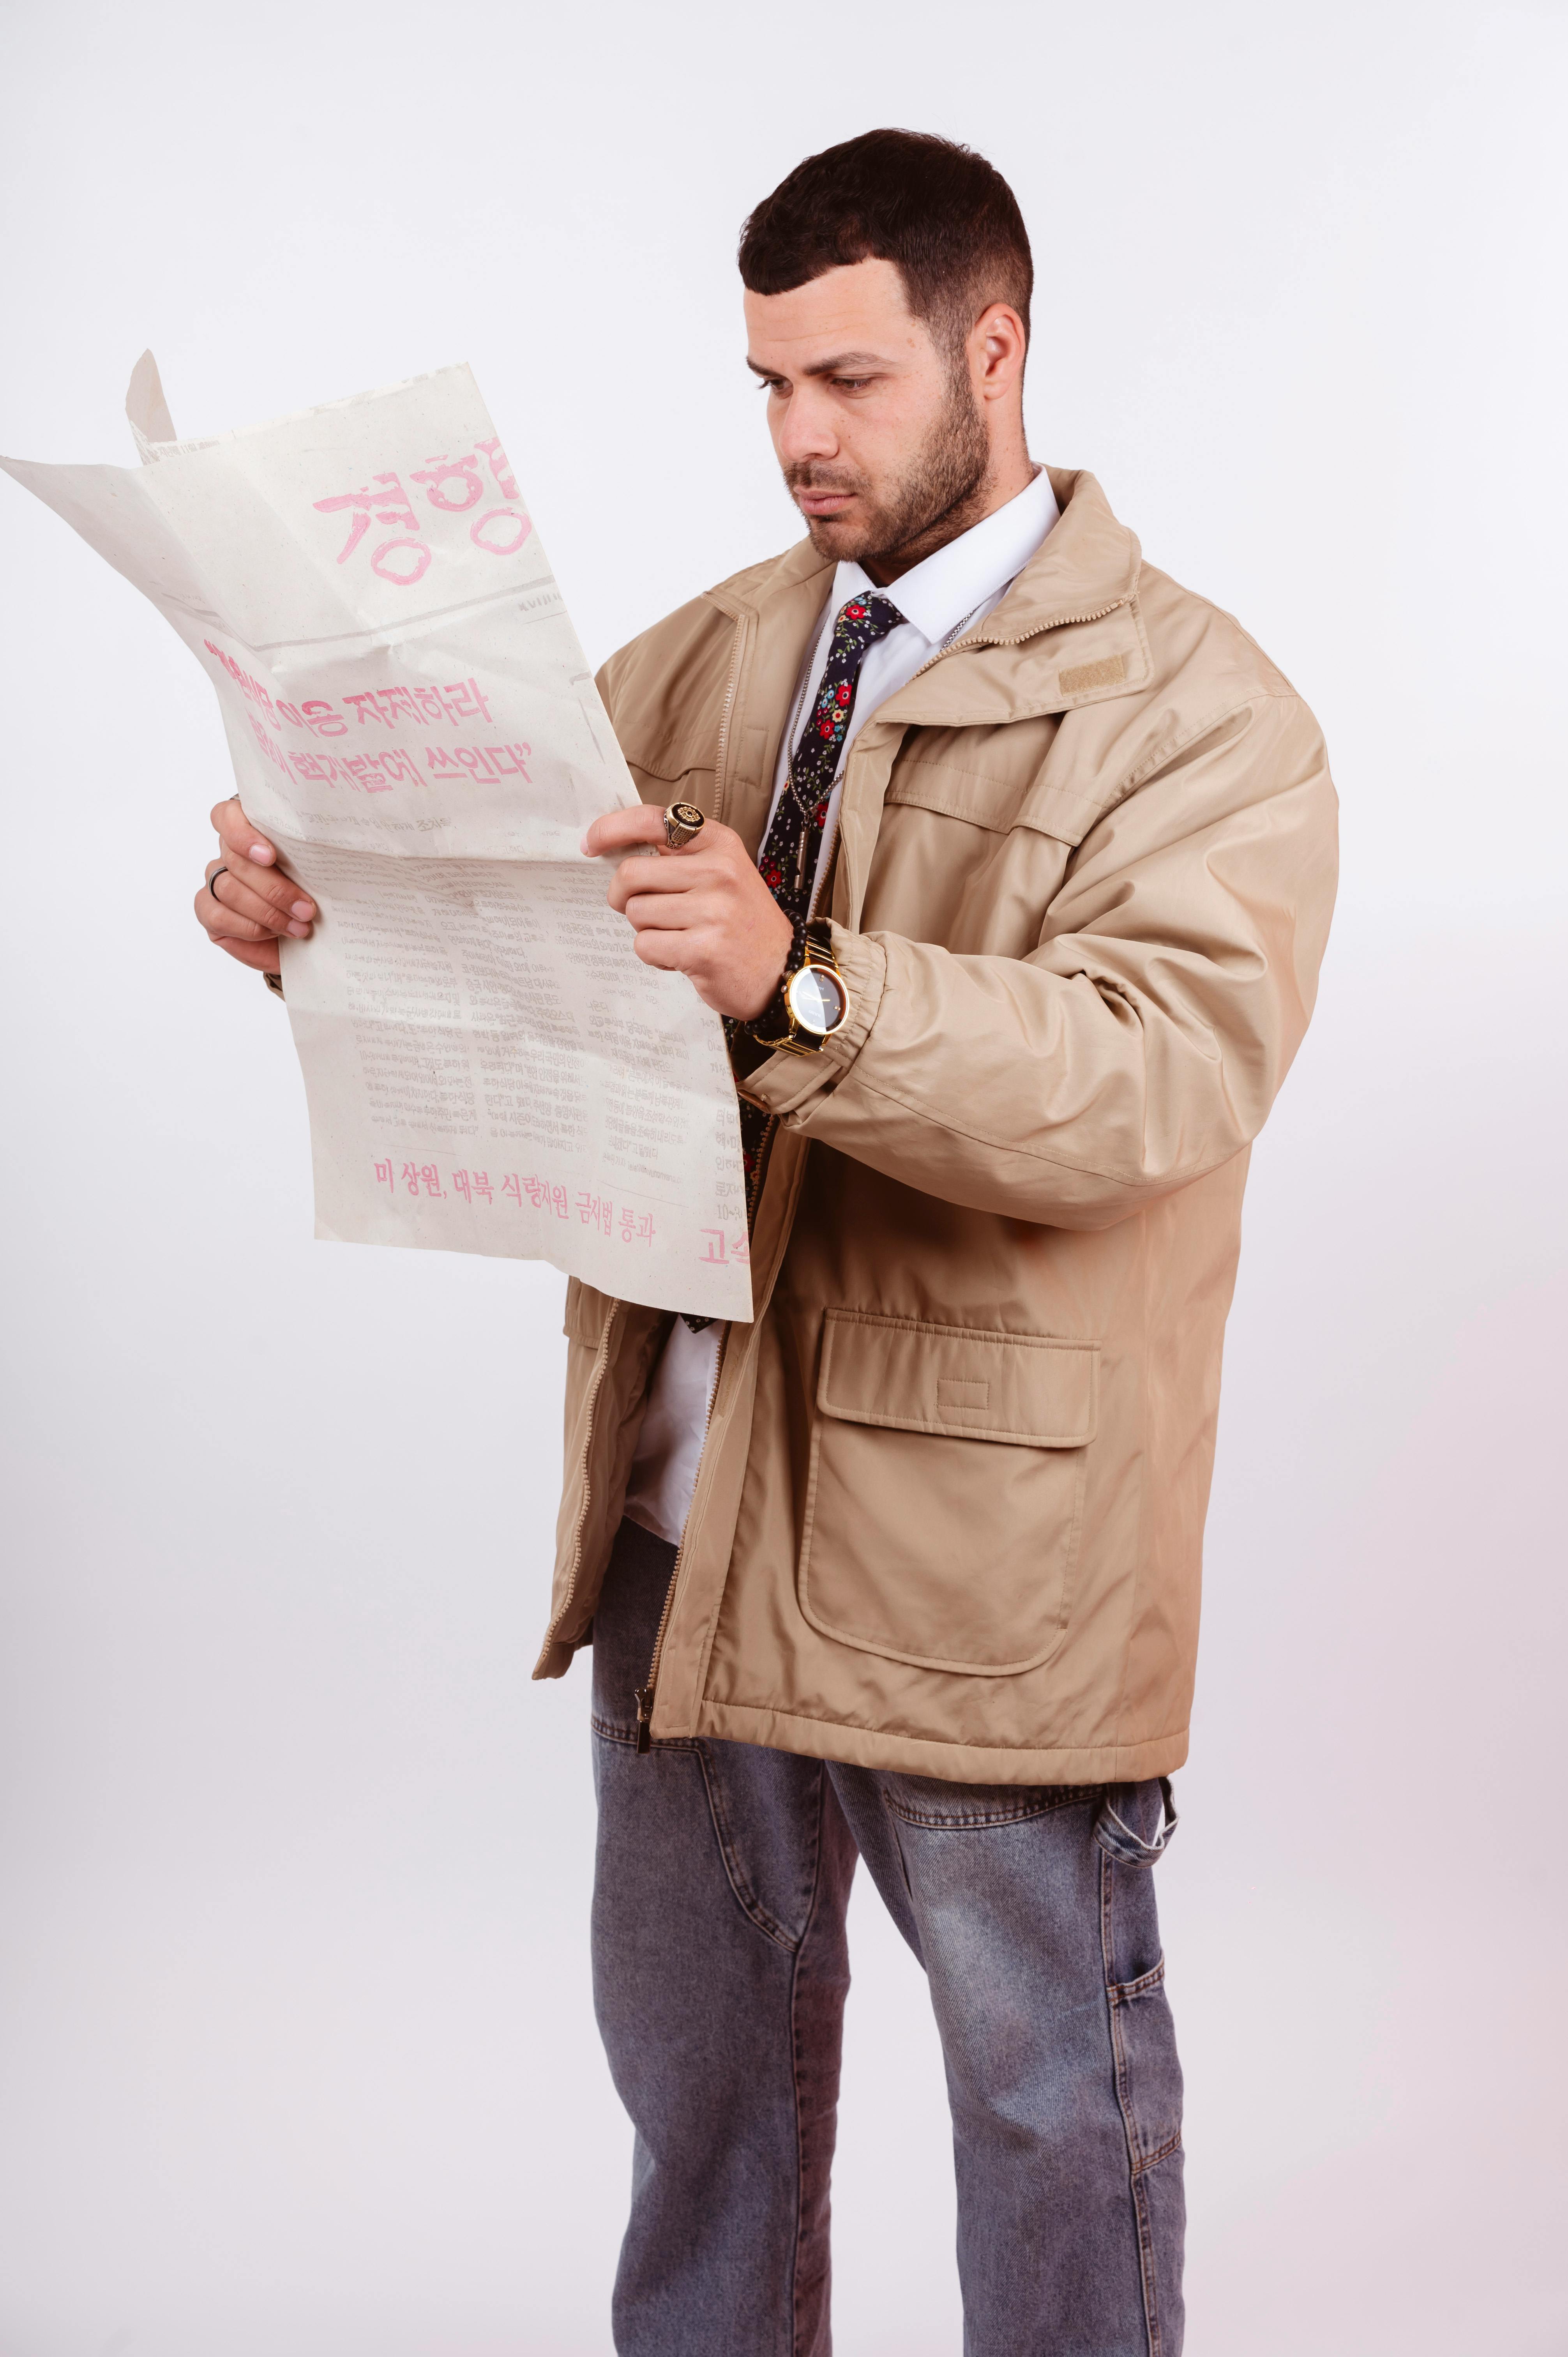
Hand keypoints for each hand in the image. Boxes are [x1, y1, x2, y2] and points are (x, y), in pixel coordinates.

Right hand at [195, 797, 315, 972]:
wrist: (309, 939)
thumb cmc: (315, 897)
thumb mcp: (318, 873)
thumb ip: (310, 855)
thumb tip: (323, 853)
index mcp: (251, 832)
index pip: (227, 816)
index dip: (243, 834)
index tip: (271, 856)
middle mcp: (229, 854)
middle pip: (235, 859)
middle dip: (275, 888)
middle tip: (306, 909)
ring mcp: (215, 882)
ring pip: (228, 889)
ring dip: (267, 912)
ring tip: (299, 927)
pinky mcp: (210, 913)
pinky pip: (218, 916)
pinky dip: (250, 928)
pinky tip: (274, 933)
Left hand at [585, 805, 791, 1019]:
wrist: (782, 972)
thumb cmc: (741, 922)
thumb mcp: (722, 873)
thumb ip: (678, 858)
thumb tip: (615, 852)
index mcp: (719, 844)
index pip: (651, 821)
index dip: (611, 829)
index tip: (590, 844)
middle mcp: (719, 871)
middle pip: (631, 873)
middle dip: (623, 896)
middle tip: (643, 910)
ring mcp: (713, 910)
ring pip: (636, 913)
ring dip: (646, 930)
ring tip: (678, 936)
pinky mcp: (704, 949)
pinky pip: (646, 946)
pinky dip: (656, 956)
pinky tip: (683, 956)